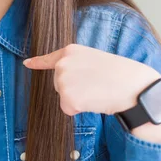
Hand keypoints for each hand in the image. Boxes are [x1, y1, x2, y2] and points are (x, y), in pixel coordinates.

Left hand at [23, 44, 160, 115]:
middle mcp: (62, 64)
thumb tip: (66, 80)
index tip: (27, 63)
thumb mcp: (94, 60)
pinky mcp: (67, 98)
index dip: (38, 62)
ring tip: (97, 91)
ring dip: (77, 100)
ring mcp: (63, 80)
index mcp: (70, 51)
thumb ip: (76, 66)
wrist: (134, 86)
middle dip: (74, 88)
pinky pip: (68, 109)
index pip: (49, 58)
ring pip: (63, 97)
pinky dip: (79, 109)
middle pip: (58, 84)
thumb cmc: (120, 74)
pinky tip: (94, 100)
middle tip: (96, 84)